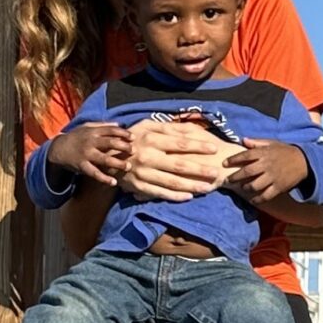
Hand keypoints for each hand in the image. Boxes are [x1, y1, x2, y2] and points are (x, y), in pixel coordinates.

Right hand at [49, 123, 132, 186]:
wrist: (58, 149)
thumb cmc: (76, 137)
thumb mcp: (87, 127)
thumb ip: (103, 125)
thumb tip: (119, 124)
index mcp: (93, 131)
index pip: (111, 130)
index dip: (123, 133)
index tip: (133, 138)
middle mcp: (90, 142)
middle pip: (110, 143)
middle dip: (123, 146)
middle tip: (134, 151)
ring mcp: (86, 154)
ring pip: (104, 159)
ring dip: (117, 163)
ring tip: (128, 167)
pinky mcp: (82, 166)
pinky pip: (94, 173)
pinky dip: (104, 178)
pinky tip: (114, 182)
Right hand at [121, 118, 235, 201]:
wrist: (106, 154)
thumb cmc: (133, 137)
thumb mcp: (147, 125)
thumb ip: (168, 127)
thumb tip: (191, 127)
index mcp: (151, 139)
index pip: (179, 143)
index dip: (198, 146)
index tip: (214, 149)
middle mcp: (148, 156)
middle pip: (179, 165)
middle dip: (199, 170)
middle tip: (215, 172)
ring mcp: (143, 173)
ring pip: (171, 182)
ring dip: (191, 186)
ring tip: (208, 188)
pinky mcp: (139, 186)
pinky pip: (160, 193)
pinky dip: (175, 196)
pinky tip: (189, 197)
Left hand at [225, 139, 309, 206]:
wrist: (304, 161)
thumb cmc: (285, 151)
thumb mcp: (272, 143)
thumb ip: (257, 142)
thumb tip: (242, 140)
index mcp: (264, 153)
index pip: (245, 155)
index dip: (233, 160)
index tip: (224, 163)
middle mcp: (267, 165)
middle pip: (247, 172)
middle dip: (235, 177)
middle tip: (228, 179)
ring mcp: (273, 177)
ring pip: (254, 185)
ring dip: (245, 187)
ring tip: (242, 187)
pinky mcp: (279, 187)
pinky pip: (265, 196)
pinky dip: (257, 199)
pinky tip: (252, 200)